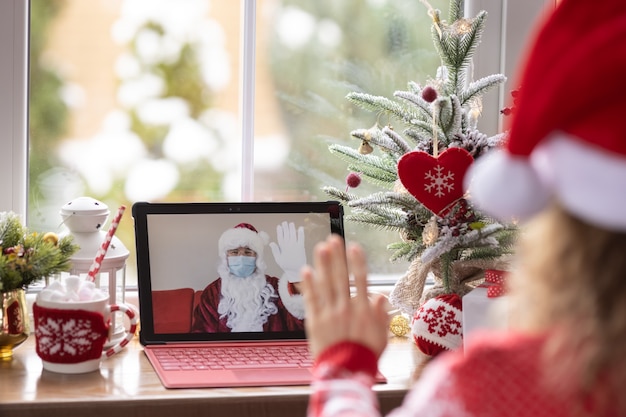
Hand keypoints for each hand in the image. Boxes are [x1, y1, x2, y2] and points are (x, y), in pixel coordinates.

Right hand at [269, 221, 305, 282]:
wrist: (296, 271)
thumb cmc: (287, 266)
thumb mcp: (278, 259)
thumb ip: (275, 250)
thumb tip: (271, 243)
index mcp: (282, 248)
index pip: (280, 237)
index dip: (280, 231)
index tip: (279, 226)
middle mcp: (288, 246)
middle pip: (286, 234)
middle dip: (285, 228)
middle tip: (285, 222)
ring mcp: (295, 246)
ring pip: (293, 234)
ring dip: (292, 228)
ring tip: (291, 224)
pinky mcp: (301, 247)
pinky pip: (301, 238)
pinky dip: (301, 233)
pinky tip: (300, 228)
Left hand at [301, 235, 389, 359]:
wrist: (345, 373)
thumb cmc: (365, 356)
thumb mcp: (382, 336)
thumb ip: (380, 315)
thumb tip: (380, 296)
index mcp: (363, 310)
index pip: (361, 279)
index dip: (357, 262)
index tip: (355, 246)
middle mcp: (345, 308)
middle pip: (341, 276)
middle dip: (337, 256)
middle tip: (333, 238)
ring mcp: (328, 313)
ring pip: (325, 284)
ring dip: (323, 264)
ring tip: (320, 247)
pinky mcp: (314, 321)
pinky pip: (311, 299)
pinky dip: (308, 284)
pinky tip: (305, 271)